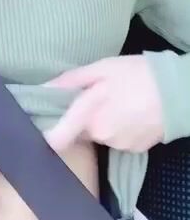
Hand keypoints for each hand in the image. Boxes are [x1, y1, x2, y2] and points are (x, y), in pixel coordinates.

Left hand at [44, 55, 163, 152]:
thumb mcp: (101, 68)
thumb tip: (43, 89)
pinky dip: (119, 128)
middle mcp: (101, 136)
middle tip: (96, 97)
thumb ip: (70, 81)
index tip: (47, 121)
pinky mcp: (134, 150)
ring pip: (99, 135)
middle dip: (82, 117)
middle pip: (79, 131)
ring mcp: (118, 146)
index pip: (57, 138)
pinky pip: (116, 139)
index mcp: (89, 115)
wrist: (178, 92)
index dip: (47, 132)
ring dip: (102, 122)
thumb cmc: (137, 74)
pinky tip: (130, 113)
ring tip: (118, 102)